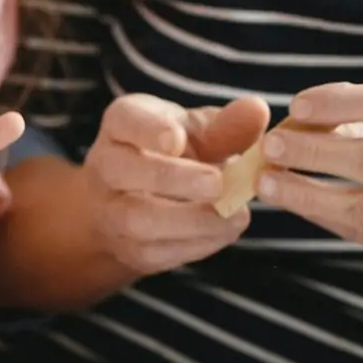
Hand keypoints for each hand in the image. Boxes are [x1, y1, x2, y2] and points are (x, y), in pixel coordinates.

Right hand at [83, 94, 267, 274]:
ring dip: (190, 220)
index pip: (124, 120)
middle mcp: (106, 166)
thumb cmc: (177, 155)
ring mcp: (110, 211)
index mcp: (123, 124)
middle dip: (171, 178)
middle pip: (123, 171)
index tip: (176, 139)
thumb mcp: (200, 131)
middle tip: (218, 184)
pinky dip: (196, 244)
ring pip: (137, 219)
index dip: (148, 130)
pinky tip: (225, 231)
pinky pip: (155, 251)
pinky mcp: (126, 248)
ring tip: (233, 214)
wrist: (141, 201)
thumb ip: (228, 124)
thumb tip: (256, 111)